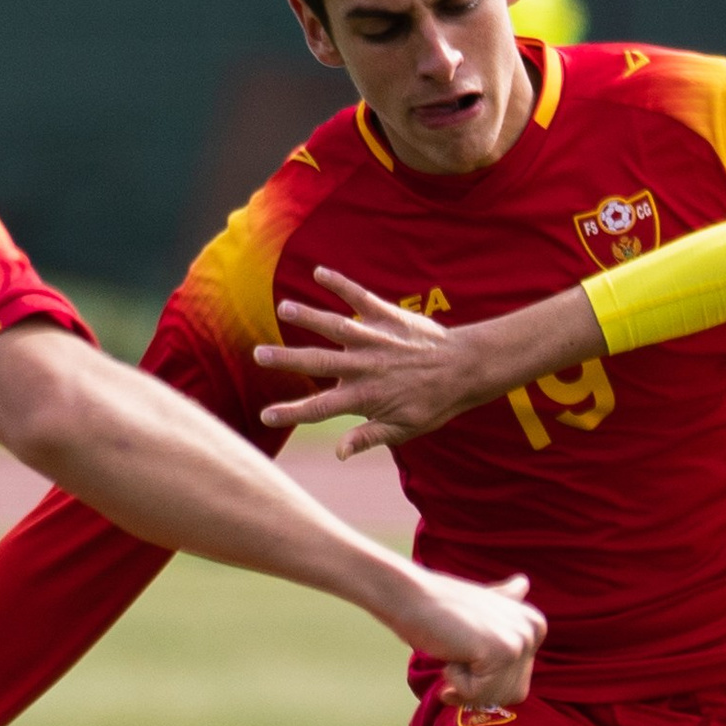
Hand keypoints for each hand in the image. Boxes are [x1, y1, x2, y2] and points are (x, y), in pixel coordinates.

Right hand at [255, 269, 502, 451]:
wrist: (466, 369)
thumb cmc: (433, 403)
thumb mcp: (404, 429)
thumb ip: (368, 437)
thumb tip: (339, 454)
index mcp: (365, 396)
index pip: (321, 408)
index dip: (292, 412)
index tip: (266, 415)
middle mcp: (366, 366)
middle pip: (318, 361)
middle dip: (287, 359)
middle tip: (259, 354)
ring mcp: (375, 338)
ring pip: (336, 325)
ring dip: (309, 315)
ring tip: (284, 307)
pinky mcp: (387, 316)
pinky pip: (360, 297)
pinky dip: (341, 283)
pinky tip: (319, 271)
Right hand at [385, 566, 543, 707]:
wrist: (411, 596)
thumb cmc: (441, 608)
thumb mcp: (482, 605)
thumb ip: (504, 602)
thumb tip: (522, 583)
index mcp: (535, 625)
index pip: (516, 687)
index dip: (483, 684)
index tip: (466, 655)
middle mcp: (534, 632)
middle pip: (508, 696)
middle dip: (475, 688)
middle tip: (456, 654)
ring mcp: (521, 641)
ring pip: (493, 698)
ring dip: (463, 684)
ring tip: (454, 649)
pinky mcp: (502, 651)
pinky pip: (476, 694)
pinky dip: (454, 681)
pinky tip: (450, 652)